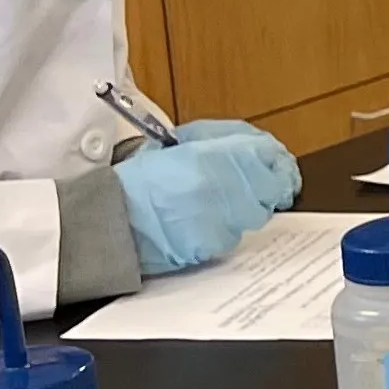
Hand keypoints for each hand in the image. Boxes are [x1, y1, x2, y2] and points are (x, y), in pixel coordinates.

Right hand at [116, 123, 299, 273]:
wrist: (110, 218)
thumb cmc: (138, 182)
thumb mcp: (177, 146)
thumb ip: (221, 143)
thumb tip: (258, 149)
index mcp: (212, 156)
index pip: (268, 155)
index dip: (277, 162)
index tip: (279, 167)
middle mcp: (221, 186)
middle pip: (270, 188)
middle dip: (265, 189)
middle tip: (253, 188)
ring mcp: (218, 218)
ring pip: (254, 215)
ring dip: (244, 211)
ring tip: (216, 206)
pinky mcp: (211, 245)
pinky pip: (232, 237)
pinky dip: (223, 232)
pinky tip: (202, 225)